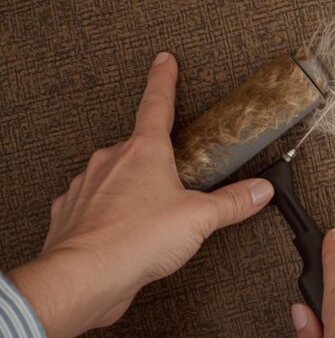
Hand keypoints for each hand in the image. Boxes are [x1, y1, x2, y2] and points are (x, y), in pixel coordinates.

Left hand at [8, 51, 274, 337]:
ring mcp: (86, 187)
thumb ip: (233, 202)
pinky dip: (109, 214)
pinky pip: (93, 205)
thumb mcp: (199, 218)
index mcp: (143, 151)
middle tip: (174, 170)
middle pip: (137, 146)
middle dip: (155, 157)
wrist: (85, 276)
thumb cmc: (136, 239)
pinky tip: (124, 232)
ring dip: (131, 188)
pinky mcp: (72, 215)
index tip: (163, 61)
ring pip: (113, 176)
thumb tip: (260, 190)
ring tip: (152, 213)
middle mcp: (110, 162)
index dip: (163, 80)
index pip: (156, 104)